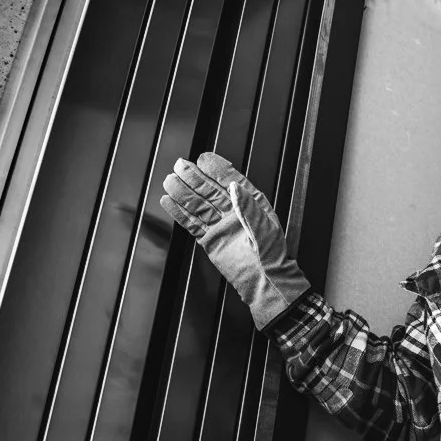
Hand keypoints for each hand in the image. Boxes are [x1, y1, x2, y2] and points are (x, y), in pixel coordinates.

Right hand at [160, 152, 310, 328]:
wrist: (265, 282)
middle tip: (180, 164)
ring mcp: (221, 225)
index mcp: (252, 204)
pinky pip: (192, 223)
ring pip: (198, 205)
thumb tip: (234, 186)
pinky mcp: (210, 239)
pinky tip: (168, 201)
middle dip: (195, 177)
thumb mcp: (264, 230)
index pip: (232, 181)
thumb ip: (248, 208)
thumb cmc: (272, 257)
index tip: (203, 158)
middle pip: (210, 190)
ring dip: (183, 192)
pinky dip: (179, 213)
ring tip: (169, 180)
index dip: (218, 169)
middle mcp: (234, 212)